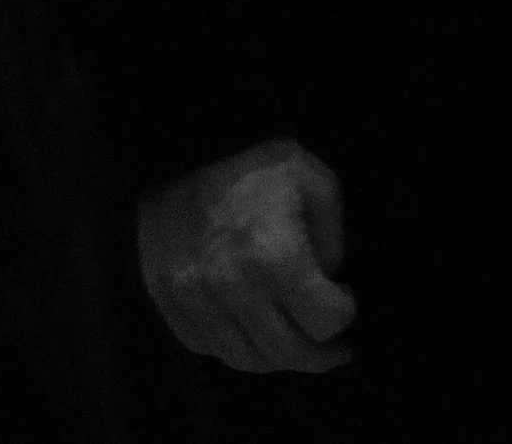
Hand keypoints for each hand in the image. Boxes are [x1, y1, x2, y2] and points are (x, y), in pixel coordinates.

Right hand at [136, 138, 356, 374]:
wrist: (175, 151)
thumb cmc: (254, 164)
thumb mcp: (314, 180)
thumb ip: (333, 235)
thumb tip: (329, 278)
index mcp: (275, 257)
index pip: (323, 321)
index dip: (344, 312)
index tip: (344, 298)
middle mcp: (231, 288)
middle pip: (286, 353)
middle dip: (319, 356)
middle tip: (334, 350)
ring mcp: (194, 300)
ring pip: (245, 359)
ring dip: (277, 359)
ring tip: (297, 344)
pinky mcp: (167, 301)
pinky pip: (207, 346)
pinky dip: (235, 346)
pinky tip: (253, 327)